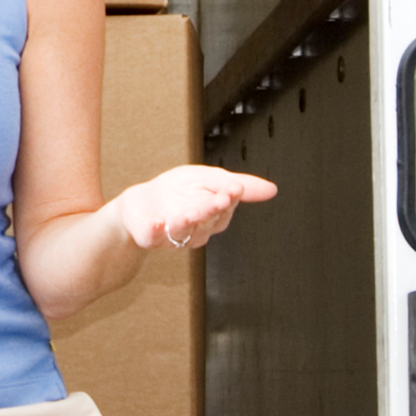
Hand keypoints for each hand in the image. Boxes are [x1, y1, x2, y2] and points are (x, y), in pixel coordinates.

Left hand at [108, 165, 280, 251]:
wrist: (142, 203)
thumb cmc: (179, 192)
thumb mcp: (211, 179)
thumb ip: (241, 185)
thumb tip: (273, 189)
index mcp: (213, 216)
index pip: (225, 208)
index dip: (229, 198)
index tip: (234, 188)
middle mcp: (196, 229)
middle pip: (207, 220)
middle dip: (213, 209)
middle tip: (221, 197)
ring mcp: (173, 234)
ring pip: (185, 230)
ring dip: (190, 220)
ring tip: (192, 211)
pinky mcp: (151, 235)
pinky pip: (154, 236)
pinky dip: (156, 229)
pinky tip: (158, 222)